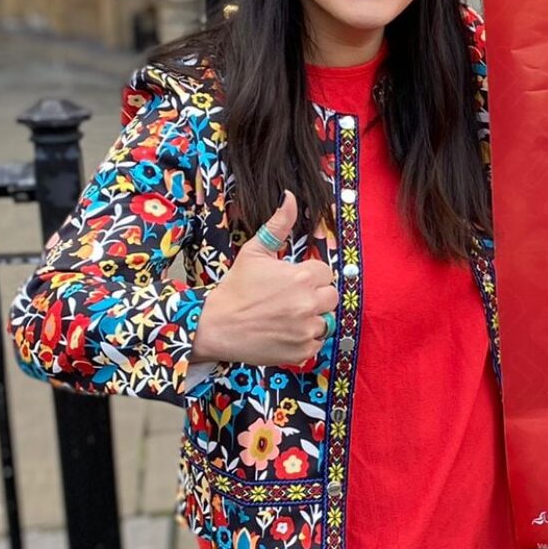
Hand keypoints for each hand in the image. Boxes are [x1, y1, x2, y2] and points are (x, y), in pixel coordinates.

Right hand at [190, 192, 338, 368]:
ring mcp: (306, 330)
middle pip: (331, 296)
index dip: (310, 275)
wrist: (216, 326)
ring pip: (326, 321)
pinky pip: (316, 343)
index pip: (325, 272)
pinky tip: (283, 332)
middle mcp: (308, 304)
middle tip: (290, 299)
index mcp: (302, 277)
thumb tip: (290, 197)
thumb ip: (278, 226)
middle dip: (315, 296)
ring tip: (286, 317)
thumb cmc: (235, 288)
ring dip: (312, 319)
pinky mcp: (302, 351)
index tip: (292, 281)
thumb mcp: (254, 252)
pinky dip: (304, 340)